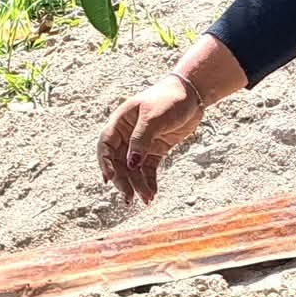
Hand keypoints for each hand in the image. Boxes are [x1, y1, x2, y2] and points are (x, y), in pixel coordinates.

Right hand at [98, 76, 202, 204]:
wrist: (191, 96)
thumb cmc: (168, 100)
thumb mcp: (154, 119)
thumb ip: (141, 140)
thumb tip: (130, 163)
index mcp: (120, 123)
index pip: (106, 145)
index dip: (105, 163)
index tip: (109, 179)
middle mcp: (127, 135)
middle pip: (119, 161)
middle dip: (123, 180)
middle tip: (129, 197)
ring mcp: (142, 144)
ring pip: (134, 168)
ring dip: (138, 184)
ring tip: (146, 200)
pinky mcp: (156, 150)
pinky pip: (148, 169)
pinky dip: (149, 181)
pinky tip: (152, 193)